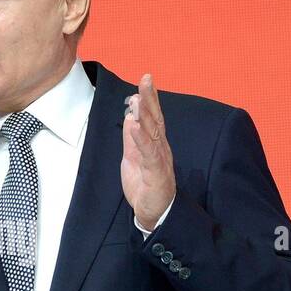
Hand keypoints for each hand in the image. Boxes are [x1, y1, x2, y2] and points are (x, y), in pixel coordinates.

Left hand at [121, 74, 176, 231]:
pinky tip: (135, 126)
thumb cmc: (145, 185)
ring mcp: (160, 160)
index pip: (154, 117)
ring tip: (138, 98)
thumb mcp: (133, 158)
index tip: (146, 78)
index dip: (150, 97)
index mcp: (155, 143)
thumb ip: (132, 138)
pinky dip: (141, 139)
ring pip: (153, 133)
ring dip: (145, 114)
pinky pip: (148, 153)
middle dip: (150, 98)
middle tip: (146, 78)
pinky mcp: (156, 173)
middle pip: (156, 119)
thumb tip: (129, 117)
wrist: (153, 213)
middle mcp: (160, 148)